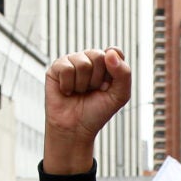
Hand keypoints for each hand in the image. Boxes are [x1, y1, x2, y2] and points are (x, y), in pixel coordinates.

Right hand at [43, 49, 131, 173]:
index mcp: (106, 64)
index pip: (114, 51)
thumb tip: (110, 53)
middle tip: (92, 91)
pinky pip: (66, 68)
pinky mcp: (56, 68)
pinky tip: (67, 91)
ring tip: (79, 92)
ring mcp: (72, 62)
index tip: (108, 85)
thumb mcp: (120, 95)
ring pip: (82, 62)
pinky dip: (68, 85)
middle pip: (98, 55)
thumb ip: (124, 73)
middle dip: (97, 79)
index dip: (113, 68)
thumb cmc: (97, 112)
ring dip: (83, 84)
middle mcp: (89, 59)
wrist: (75, 129)